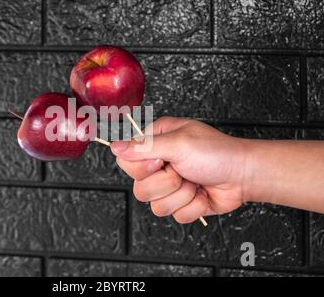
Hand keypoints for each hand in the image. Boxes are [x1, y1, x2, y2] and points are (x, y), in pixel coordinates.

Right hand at [111, 117, 249, 223]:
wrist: (243, 175)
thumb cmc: (217, 152)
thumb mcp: (178, 143)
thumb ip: (143, 147)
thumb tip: (114, 147)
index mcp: (155, 144)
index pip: (126, 162)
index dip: (142, 167)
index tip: (162, 161)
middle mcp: (159, 165)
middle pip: (139, 188)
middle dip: (166, 183)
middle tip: (182, 170)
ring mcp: (169, 186)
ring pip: (155, 205)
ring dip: (181, 195)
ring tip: (194, 181)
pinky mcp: (180, 203)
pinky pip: (173, 215)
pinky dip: (192, 206)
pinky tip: (201, 193)